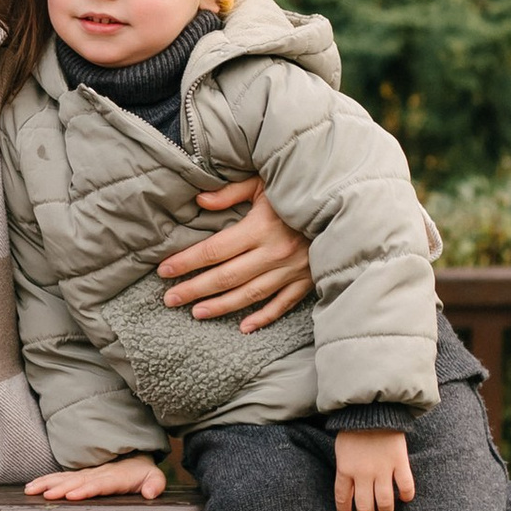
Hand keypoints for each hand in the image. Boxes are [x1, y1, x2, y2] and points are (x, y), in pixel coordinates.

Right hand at [26, 455, 166, 502]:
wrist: (133, 457)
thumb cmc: (142, 472)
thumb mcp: (154, 477)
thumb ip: (155, 484)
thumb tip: (150, 493)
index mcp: (114, 477)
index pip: (99, 484)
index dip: (86, 490)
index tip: (72, 495)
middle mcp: (97, 474)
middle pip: (77, 481)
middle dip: (61, 488)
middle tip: (46, 496)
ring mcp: (86, 474)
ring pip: (64, 478)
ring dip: (47, 484)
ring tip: (31, 491)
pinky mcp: (79, 476)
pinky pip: (60, 477)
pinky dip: (45, 481)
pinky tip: (31, 487)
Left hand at [157, 176, 313, 329]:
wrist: (345, 203)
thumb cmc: (300, 188)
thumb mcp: (264, 182)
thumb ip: (231, 192)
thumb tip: (199, 200)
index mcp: (260, 228)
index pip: (214, 250)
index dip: (186, 262)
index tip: (164, 270)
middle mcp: (273, 253)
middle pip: (226, 277)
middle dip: (194, 289)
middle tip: (169, 299)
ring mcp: (291, 270)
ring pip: (249, 294)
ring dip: (221, 306)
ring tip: (196, 313)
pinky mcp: (306, 280)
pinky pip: (282, 305)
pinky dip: (263, 318)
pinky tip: (243, 327)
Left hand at [334, 428, 414, 510]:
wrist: (372, 409)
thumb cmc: (354, 429)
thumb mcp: (341, 450)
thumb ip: (345, 469)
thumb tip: (348, 490)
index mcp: (345, 469)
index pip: (343, 499)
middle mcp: (362, 473)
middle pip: (364, 506)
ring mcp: (382, 469)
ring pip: (384, 502)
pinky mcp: (399, 462)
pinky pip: (405, 486)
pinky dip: (406, 495)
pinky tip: (405, 498)